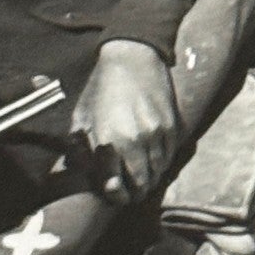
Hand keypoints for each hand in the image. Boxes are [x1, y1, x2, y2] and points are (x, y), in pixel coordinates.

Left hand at [70, 39, 182, 202]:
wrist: (132, 58)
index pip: (117, 185)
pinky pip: (170, 155)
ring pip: (159, 171)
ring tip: (143, 179)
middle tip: (131, 194)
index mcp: (109, 142)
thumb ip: (81, 149)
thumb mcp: (81, 117)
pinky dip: (163, 163)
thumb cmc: (101, 87)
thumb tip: (84, 172)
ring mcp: (158, 134)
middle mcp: (136, 141)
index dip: (116, 196)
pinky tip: (154, 161)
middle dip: (136, 193)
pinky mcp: (173, 125)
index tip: (115, 196)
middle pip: (142, 183)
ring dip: (151, 179)